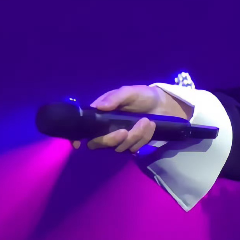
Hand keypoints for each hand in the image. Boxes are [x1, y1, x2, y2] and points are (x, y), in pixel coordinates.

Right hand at [72, 85, 189, 152]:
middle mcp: (106, 129)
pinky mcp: (132, 144)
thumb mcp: (129, 92)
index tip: (78, 144)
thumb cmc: (142, 96)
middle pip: (99, 144)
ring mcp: (119, 139)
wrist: (162, 105)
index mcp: (100, 115)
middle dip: (112, 140)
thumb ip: (115, 97)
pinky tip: (151, 126)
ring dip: (135, 135)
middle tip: (125, 131)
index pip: (83, 128)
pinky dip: (144, 138)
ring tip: (147, 121)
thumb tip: (99, 106)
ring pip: (119, 147)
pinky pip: (134, 148)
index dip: (77, 138)